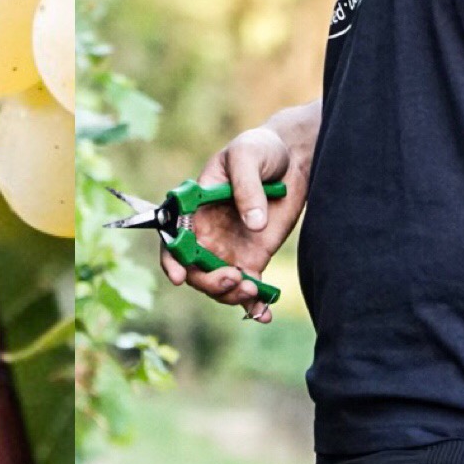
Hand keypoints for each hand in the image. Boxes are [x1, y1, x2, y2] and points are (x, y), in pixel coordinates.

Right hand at [156, 123, 309, 324]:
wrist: (292, 158)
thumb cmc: (258, 149)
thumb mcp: (247, 157)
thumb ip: (246, 188)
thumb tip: (253, 224)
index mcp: (193, 208)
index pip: (172, 238)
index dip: (171, 260)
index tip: (180, 277)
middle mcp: (206, 232)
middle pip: (194, 270)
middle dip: (209, 282)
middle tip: (235, 278)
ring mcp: (229, 248)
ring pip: (218, 285)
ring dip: (231, 295)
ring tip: (253, 288)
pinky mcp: (254, 257)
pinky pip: (248, 288)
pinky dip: (253, 305)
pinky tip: (264, 314)